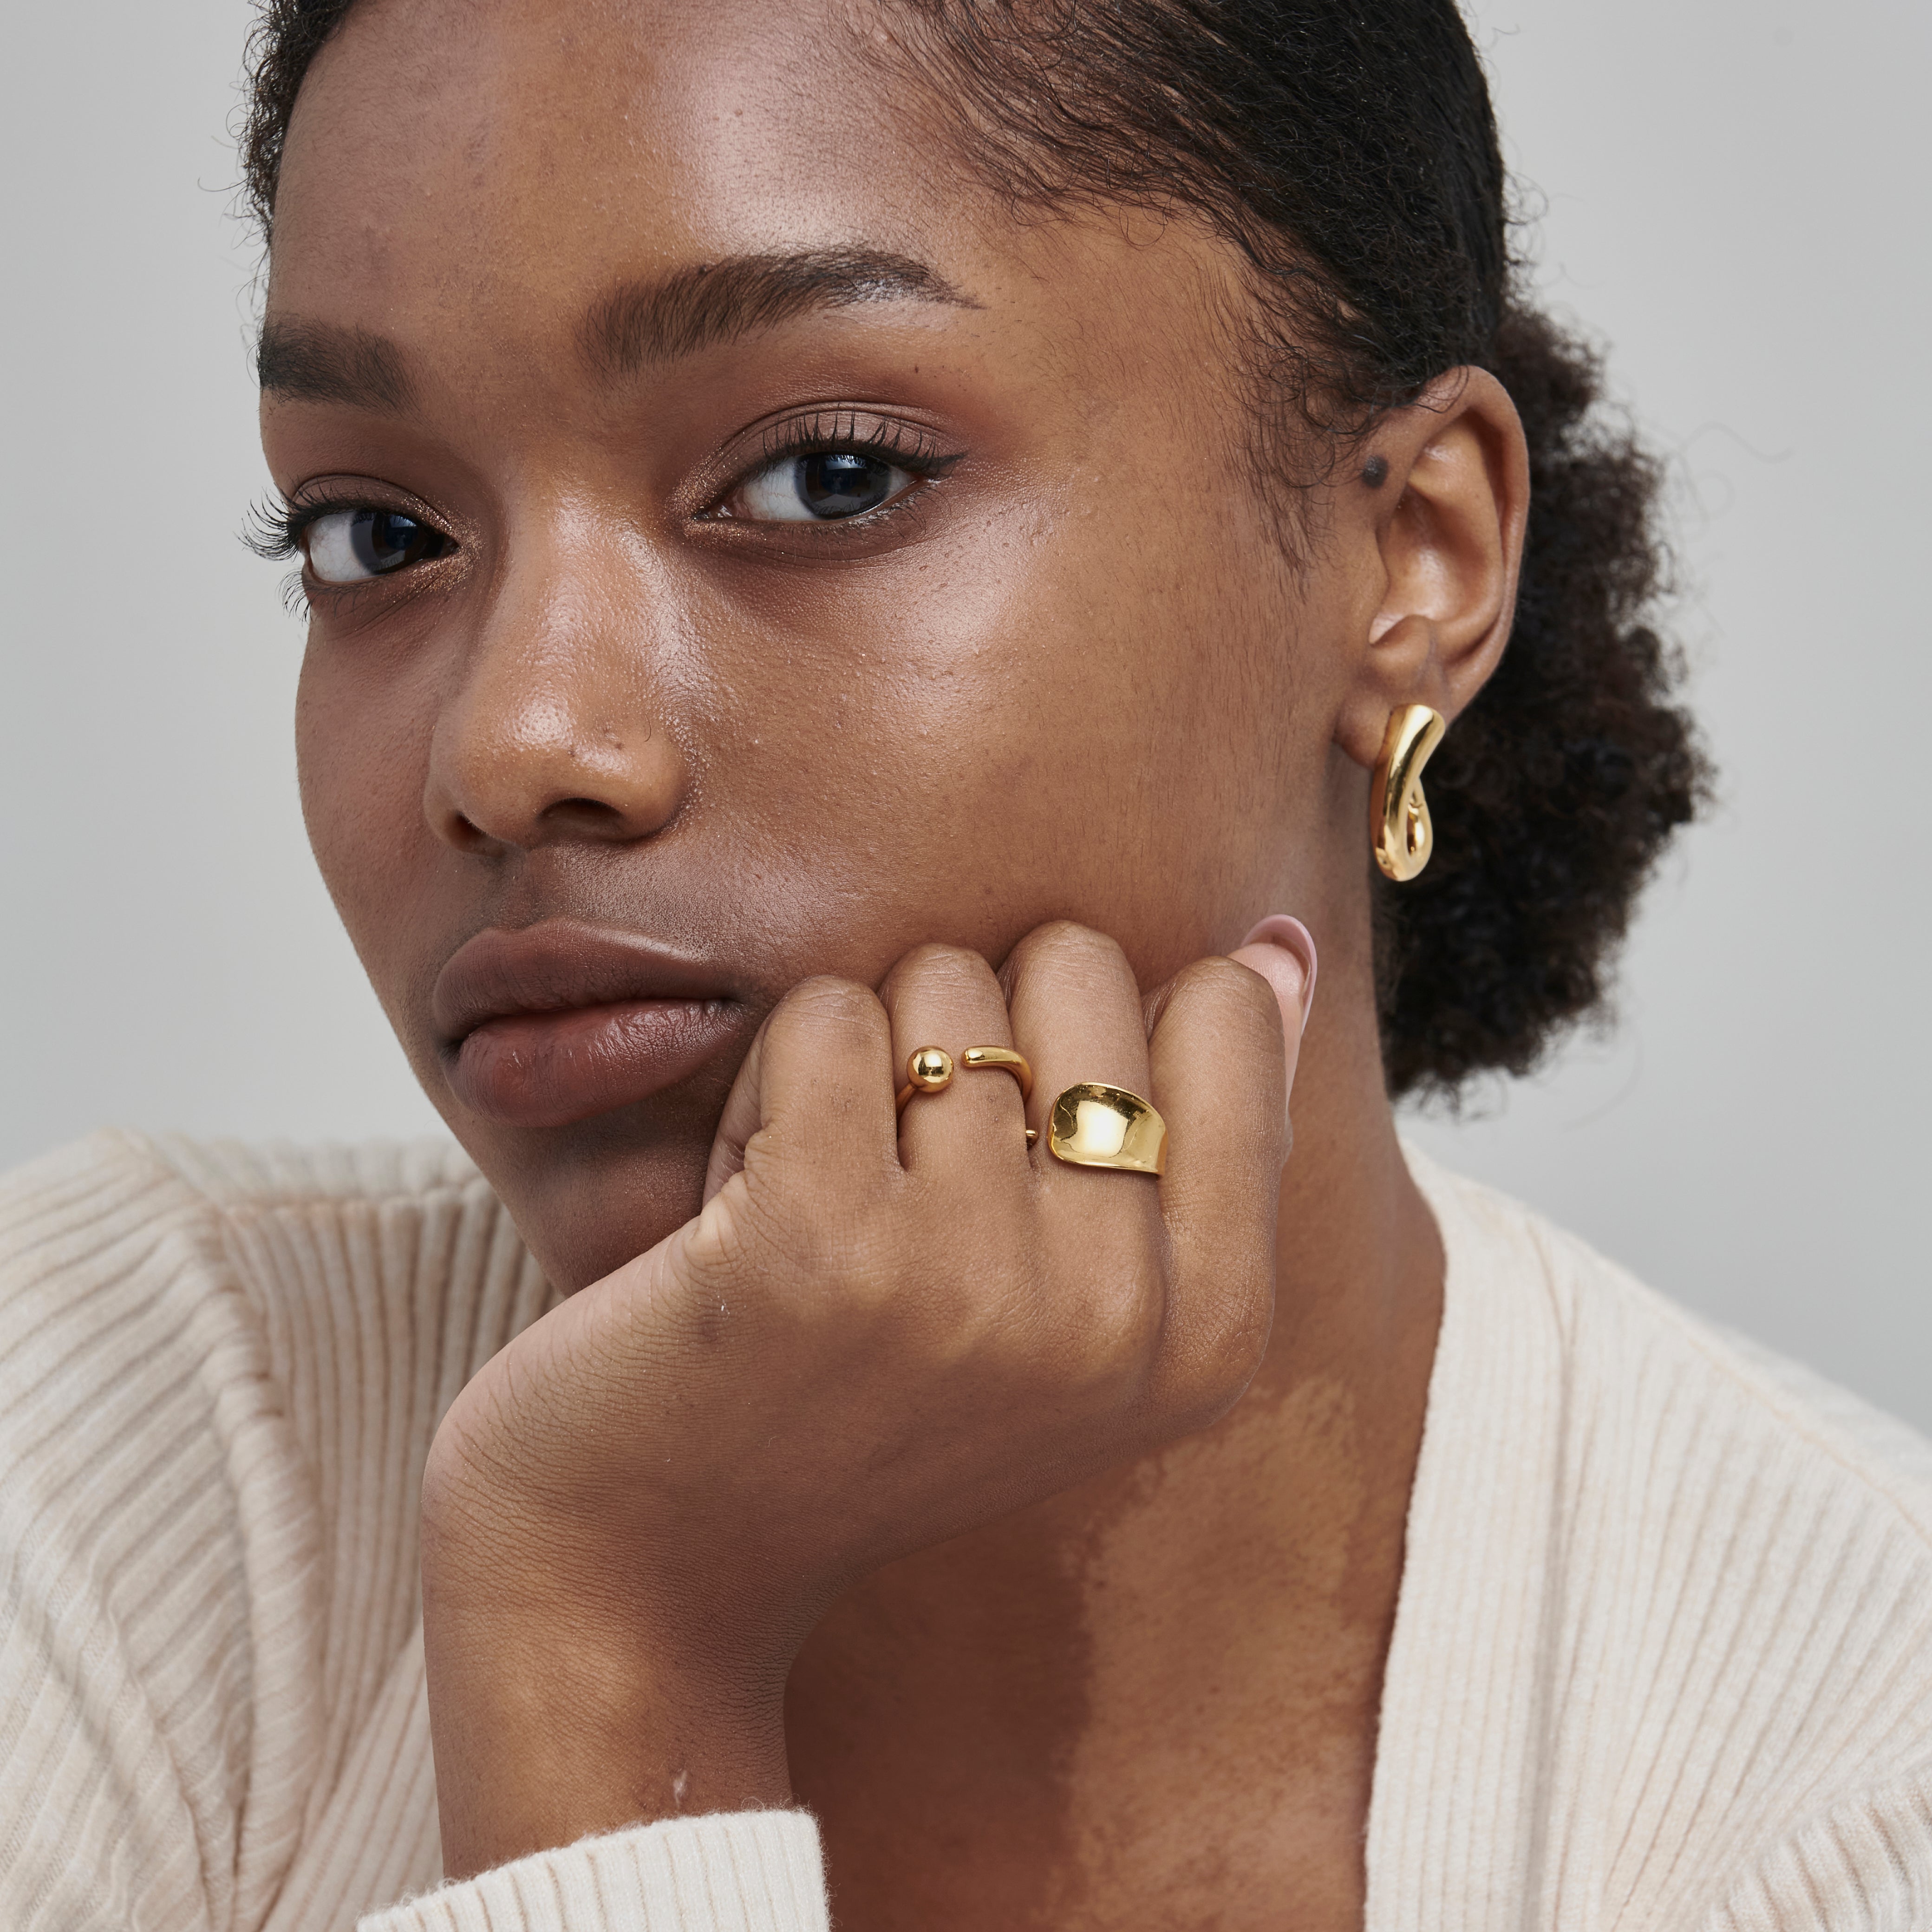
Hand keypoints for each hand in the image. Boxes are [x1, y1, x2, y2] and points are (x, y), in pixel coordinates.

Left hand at [419, 920, 1311, 1877]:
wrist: (657, 1563)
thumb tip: (1283, 943)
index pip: (1225, 1015)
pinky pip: (824, 1015)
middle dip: (976, 1032)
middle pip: (1079, 967)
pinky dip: (769, 1078)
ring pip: (944, 981)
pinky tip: (742, 1201)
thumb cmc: (873, 1404)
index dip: (1091, 1035)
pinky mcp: (818, 1242)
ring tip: (826, 1203)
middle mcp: (1115, 1317)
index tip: (1022, 1164)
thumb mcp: (1080, 1307)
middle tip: (910, 1184)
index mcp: (1209, 1334)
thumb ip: (1206, 1128)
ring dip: (863, 1062)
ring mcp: (970, 1281)